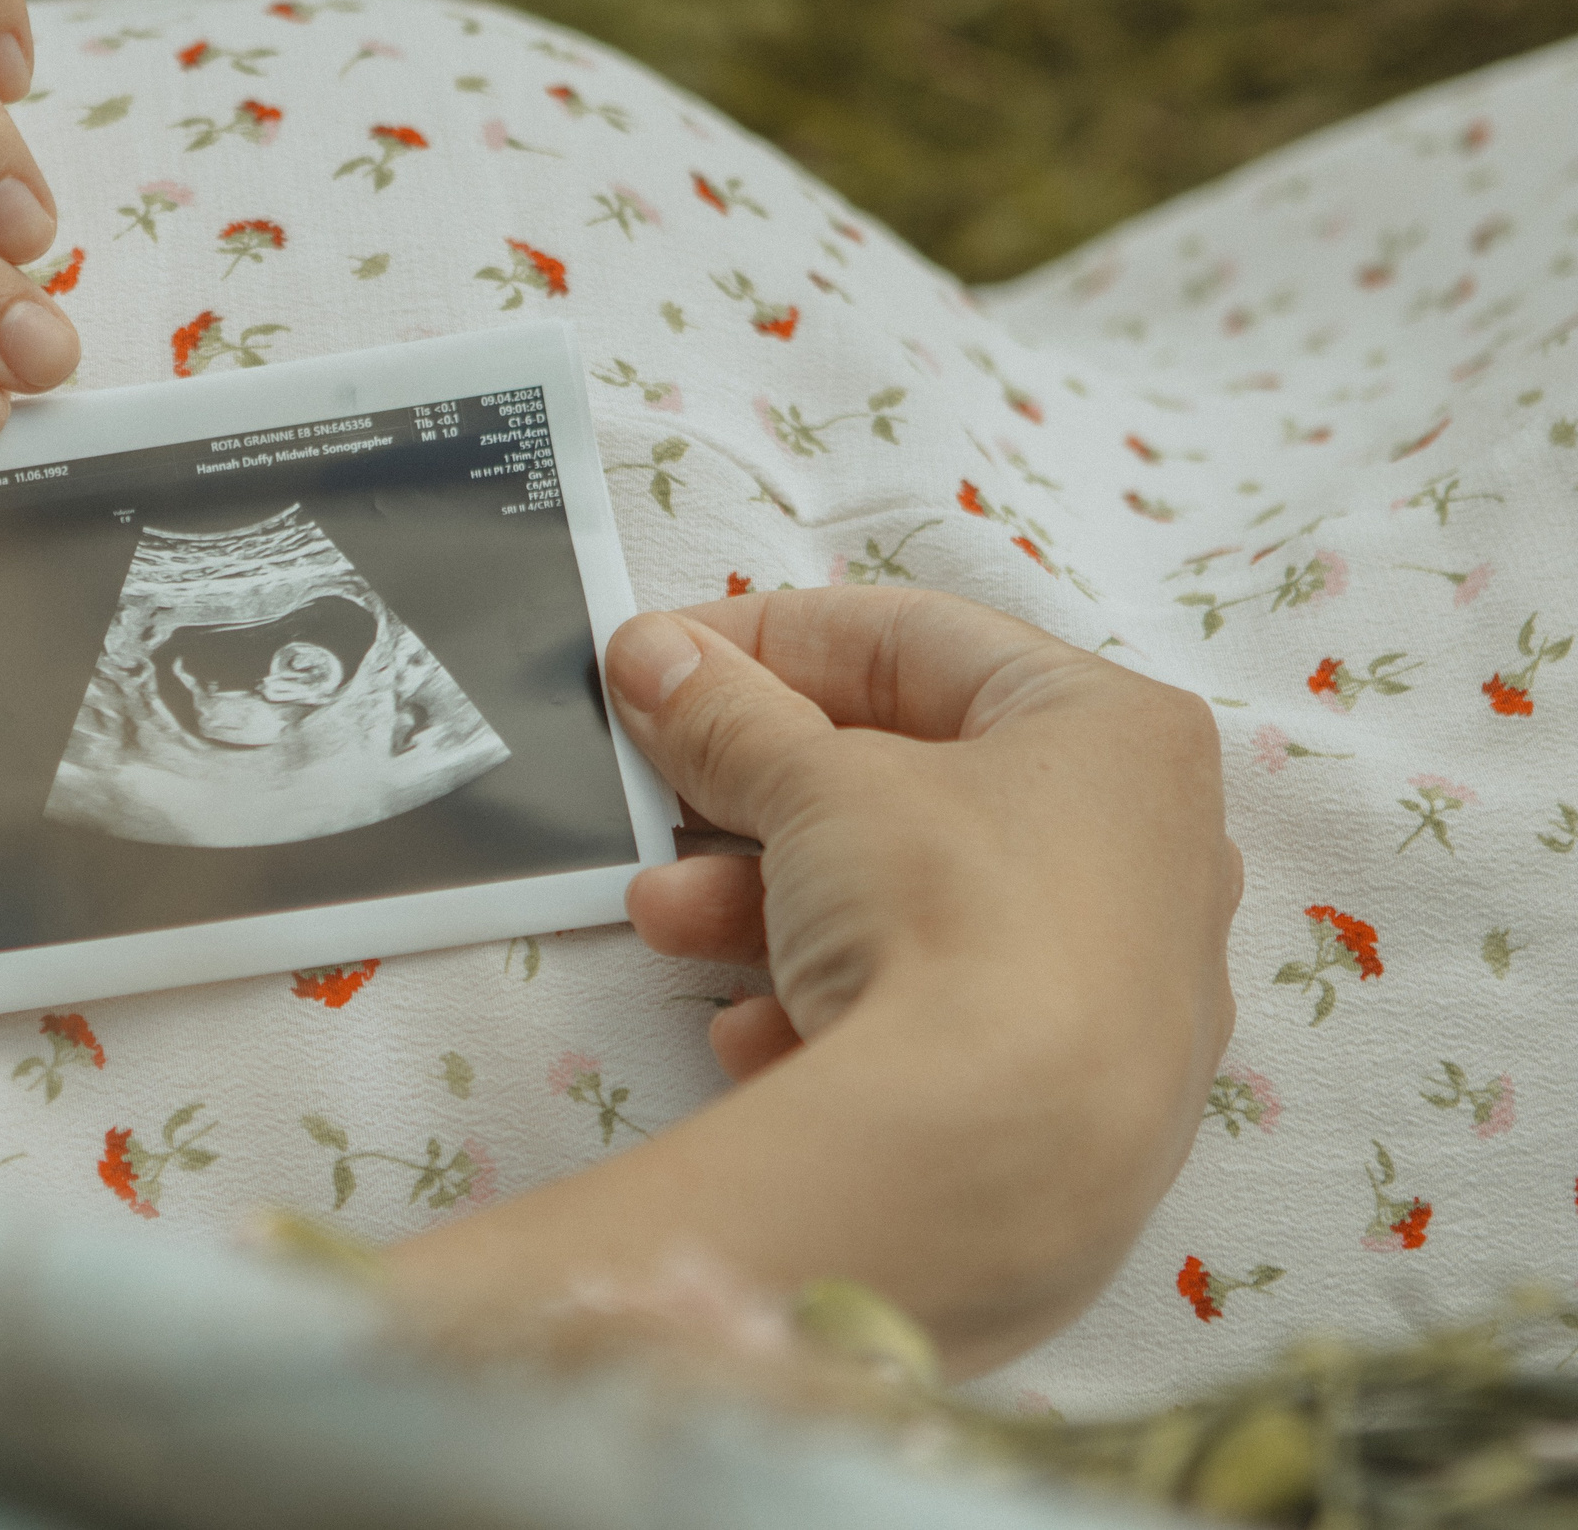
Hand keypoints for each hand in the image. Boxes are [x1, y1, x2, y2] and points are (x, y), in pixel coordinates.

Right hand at [608, 586, 1238, 1089]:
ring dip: (764, 901)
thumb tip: (653, 656)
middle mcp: (1143, 848)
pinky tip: (754, 1032)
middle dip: (756, 789)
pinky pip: (933, 1017)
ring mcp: (1115, 981)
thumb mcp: (812, 785)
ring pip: (908, 906)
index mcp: (1115, 729)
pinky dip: (831, 1006)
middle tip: (655, 783)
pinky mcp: (1070, 1094)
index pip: (917, 644)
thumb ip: (727, 716)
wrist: (1003, 1159)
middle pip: (909, 783)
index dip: (773, 638)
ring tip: (664, 914)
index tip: (667, 655)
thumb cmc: (948, 915)